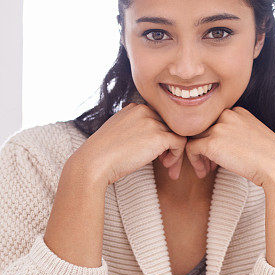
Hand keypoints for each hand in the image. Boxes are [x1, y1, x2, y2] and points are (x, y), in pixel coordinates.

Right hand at [70, 103, 187, 185]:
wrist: (94, 162)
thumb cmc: (103, 154)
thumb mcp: (119, 132)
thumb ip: (136, 129)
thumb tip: (154, 140)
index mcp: (134, 107)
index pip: (159, 118)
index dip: (161, 135)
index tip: (157, 153)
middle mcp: (144, 110)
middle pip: (169, 126)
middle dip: (170, 145)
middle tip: (166, 163)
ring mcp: (151, 121)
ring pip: (177, 134)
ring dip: (174, 153)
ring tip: (167, 167)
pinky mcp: (158, 136)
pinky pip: (180, 143)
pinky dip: (177, 156)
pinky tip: (166, 165)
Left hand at [183, 107, 274, 187]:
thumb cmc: (271, 158)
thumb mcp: (254, 139)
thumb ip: (236, 136)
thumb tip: (218, 146)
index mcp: (238, 111)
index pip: (214, 121)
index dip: (213, 139)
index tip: (221, 156)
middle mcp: (227, 115)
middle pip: (203, 129)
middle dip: (204, 147)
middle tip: (210, 166)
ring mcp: (219, 127)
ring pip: (194, 138)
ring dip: (198, 156)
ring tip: (206, 171)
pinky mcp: (212, 143)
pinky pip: (191, 149)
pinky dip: (194, 162)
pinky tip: (203, 173)